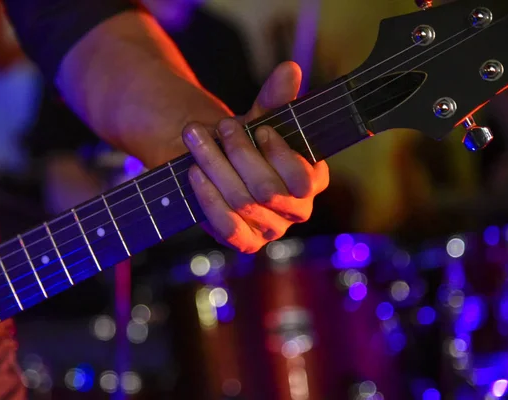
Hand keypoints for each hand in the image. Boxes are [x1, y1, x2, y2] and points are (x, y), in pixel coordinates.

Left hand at [182, 62, 329, 252]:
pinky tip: (195, 173)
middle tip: (221, 126)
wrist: (219, 162)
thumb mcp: (262, 117)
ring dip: (216, 167)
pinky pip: (227, 226)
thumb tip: (289, 70)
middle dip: (240, 153)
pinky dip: (208, 198)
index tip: (259, 129)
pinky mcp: (246, 241)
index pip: (303, 179)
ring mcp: (272, 229)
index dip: (279, 154)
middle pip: (268, 190)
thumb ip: (277, 99)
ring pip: (243, 203)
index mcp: (313, 180)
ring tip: (196, 138)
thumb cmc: (247, 140)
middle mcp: (298, 209)